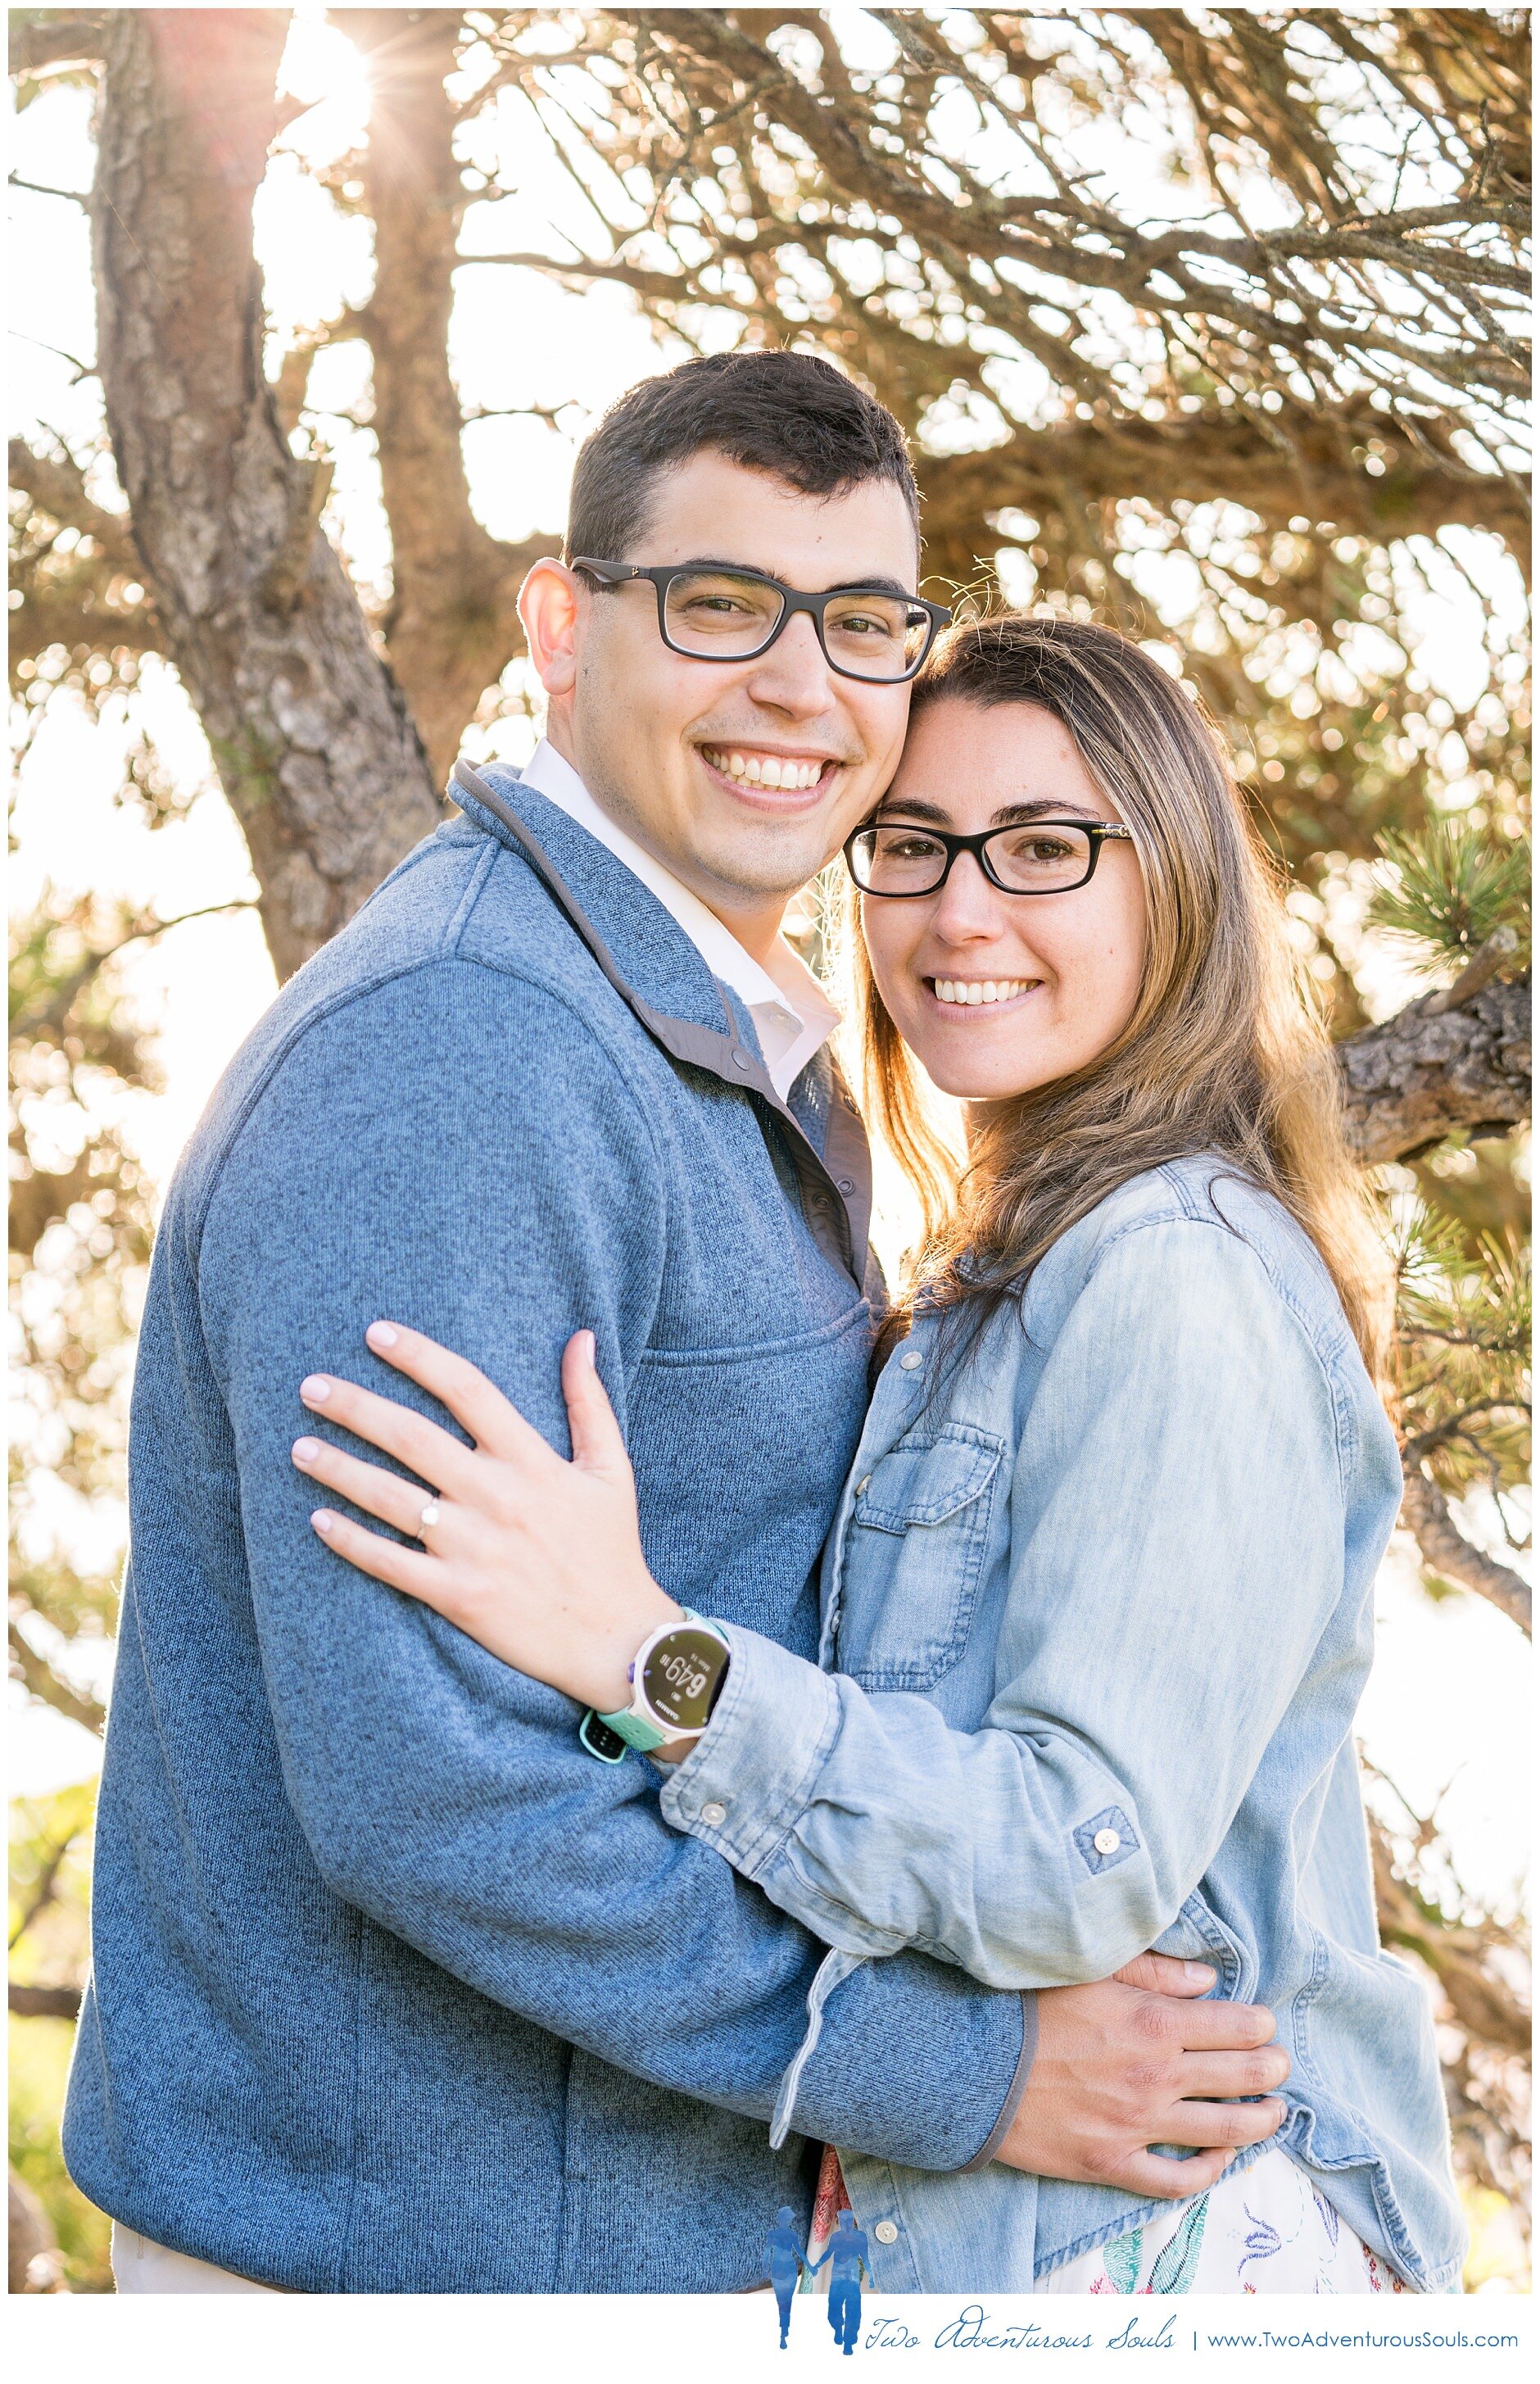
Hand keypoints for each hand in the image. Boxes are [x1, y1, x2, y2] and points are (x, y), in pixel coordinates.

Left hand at [291, 1323, 677, 1711]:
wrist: (618, 1640)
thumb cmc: (612, 1549)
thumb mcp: (611, 1469)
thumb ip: (589, 1401)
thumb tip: (581, 1337)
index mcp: (533, 1461)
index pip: (468, 1390)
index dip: (419, 1356)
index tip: (376, 1334)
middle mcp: (498, 1497)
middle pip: (412, 1437)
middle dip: (355, 1407)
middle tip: (310, 1386)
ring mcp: (474, 1548)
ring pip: (390, 1498)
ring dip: (339, 1469)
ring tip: (299, 1448)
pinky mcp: (458, 1596)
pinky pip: (391, 1563)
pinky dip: (351, 1541)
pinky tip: (318, 1520)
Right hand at [993, 1952, 1289, 2198]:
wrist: (970, 2067)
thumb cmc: (1026, 2007)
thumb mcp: (1090, 1970)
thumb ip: (1154, 1972)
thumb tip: (1207, 1981)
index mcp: (1152, 2022)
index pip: (1235, 2026)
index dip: (1260, 2025)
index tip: (1265, 2024)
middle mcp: (1155, 2076)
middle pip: (1241, 2077)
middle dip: (1272, 2069)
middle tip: (1281, 2064)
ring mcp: (1136, 2125)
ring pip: (1223, 2131)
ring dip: (1259, 2121)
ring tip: (1274, 2113)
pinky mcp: (1112, 2163)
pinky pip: (1176, 2180)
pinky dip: (1208, 2171)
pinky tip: (1221, 2158)